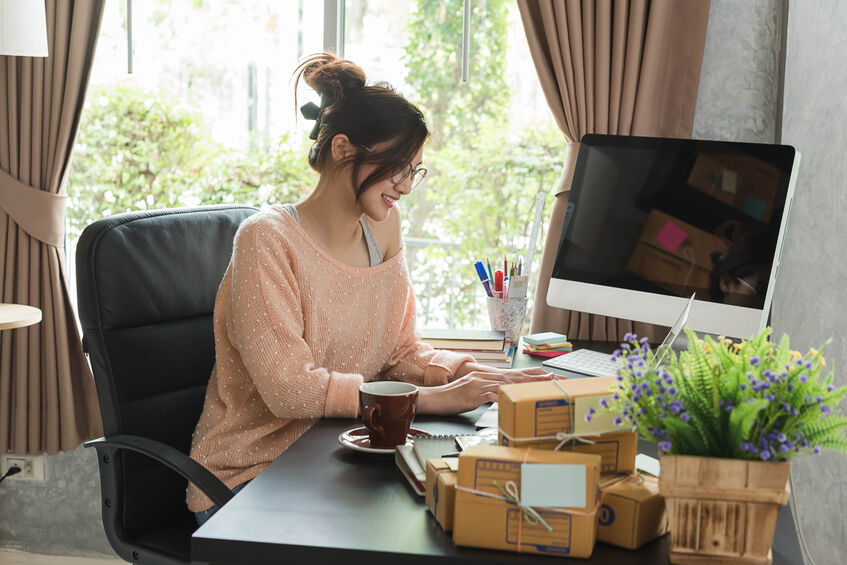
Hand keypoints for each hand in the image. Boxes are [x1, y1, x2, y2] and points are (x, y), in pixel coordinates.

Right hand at [417, 365, 554, 415]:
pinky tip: (513, 399)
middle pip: (513, 377)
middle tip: (553, 378)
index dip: (530, 376)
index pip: (512, 375)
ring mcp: (478, 385)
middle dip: (534, 379)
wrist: (434, 398)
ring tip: (540, 387)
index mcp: (485, 377)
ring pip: (505, 384)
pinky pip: (490, 395)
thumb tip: (498, 397)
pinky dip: (502, 396)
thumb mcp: (473, 394)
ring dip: (524, 386)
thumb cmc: (452, 398)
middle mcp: (484, 378)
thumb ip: (487, 393)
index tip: (548, 376)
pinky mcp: (472, 394)